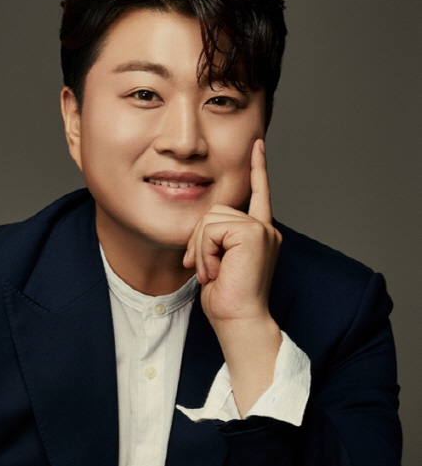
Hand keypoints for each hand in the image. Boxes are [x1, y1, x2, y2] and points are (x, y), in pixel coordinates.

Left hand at [183, 140, 282, 414]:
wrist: (239, 320)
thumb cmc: (227, 299)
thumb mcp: (217, 263)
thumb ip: (216, 240)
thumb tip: (202, 228)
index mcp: (259, 233)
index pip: (258, 194)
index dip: (258, 169)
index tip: (257, 145)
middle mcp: (265, 228)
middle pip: (215, 211)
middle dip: (199, 240)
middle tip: (204, 268)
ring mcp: (261, 229)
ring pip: (210, 219)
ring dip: (202, 249)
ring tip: (214, 272)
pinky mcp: (253, 233)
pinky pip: (211, 230)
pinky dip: (206, 252)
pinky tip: (217, 271)